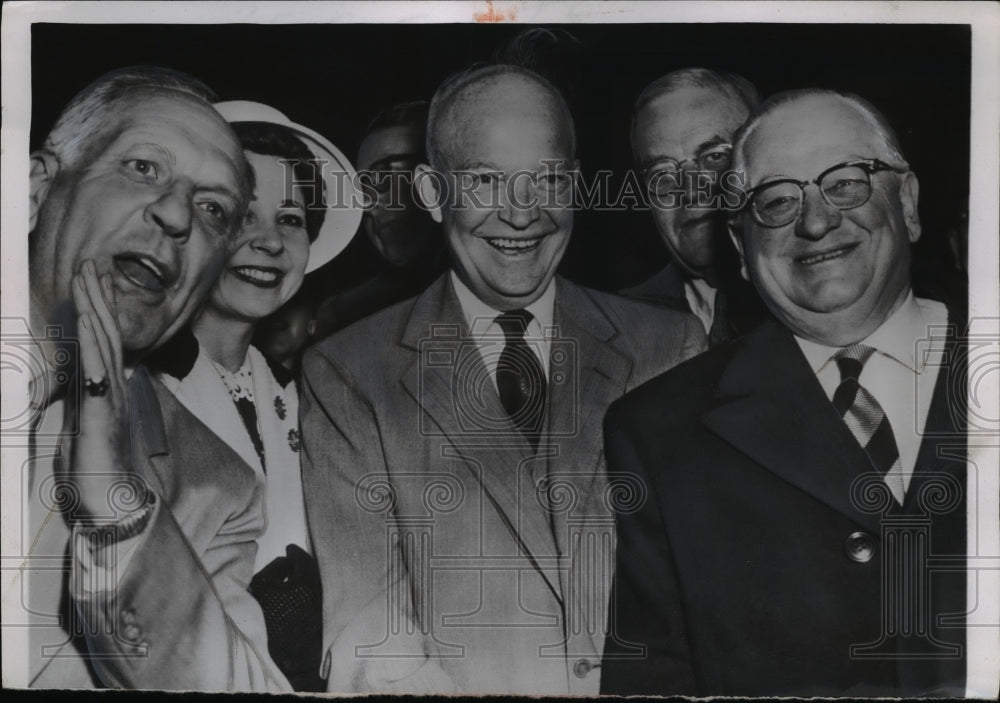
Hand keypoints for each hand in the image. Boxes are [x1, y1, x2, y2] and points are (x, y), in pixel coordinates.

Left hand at [61, 260, 133, 521]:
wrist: (112, 506)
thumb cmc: (96, 476)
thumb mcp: (81, 433)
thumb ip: (82, 408)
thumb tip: (77, 392)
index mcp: (107, 392)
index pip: (103, 343)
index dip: (98, 310)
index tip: (93, 281)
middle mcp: (113, 389)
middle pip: (106, 333)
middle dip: (98, 296)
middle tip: (93, 262)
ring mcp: (111, 398)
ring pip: (103, 343)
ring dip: (95, 307)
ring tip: (89, 276)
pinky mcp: (102, 411)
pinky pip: (97, 370)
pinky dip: (92, 341)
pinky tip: (88, 317)